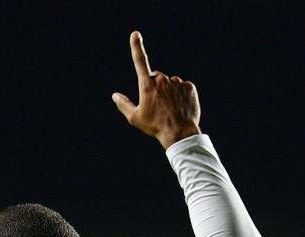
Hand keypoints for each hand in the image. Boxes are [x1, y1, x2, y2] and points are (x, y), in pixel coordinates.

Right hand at [112, 32, 200, 148]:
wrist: (179, 133)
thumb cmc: (154, 126)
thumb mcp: (135, 118)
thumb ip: (123, 104)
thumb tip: (115, 95)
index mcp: (147, 85)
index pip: (140, 62)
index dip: (136, 47)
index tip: (135, 34)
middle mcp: (162, 80)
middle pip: (156, 78)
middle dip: (155, 87)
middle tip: (156, 106)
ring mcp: (177, 82)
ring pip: (170, 83)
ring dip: (168, 92)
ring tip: (169, 109)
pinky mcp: (189, 87)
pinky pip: (182, 87)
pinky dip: (180, 95)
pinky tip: (179, 107)